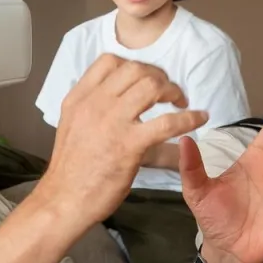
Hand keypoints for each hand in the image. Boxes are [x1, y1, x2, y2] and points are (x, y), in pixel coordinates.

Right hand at [40, 54, 208, 224]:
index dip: (135, 65)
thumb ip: (90, 110)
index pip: (109, 61)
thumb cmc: (70, 171)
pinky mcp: (129, 145)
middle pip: (135, 70)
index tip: (146, 79)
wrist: (64, 201)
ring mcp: (112, 123)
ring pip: (151, 87)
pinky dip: (188, 117)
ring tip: (180, 102)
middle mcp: (94, 104)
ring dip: (173, 91)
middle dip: (158, 76)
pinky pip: (166, 122)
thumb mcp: (71, 127)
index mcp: (79, 99)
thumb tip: (116, 101)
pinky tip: (199, 119)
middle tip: (168, 92)